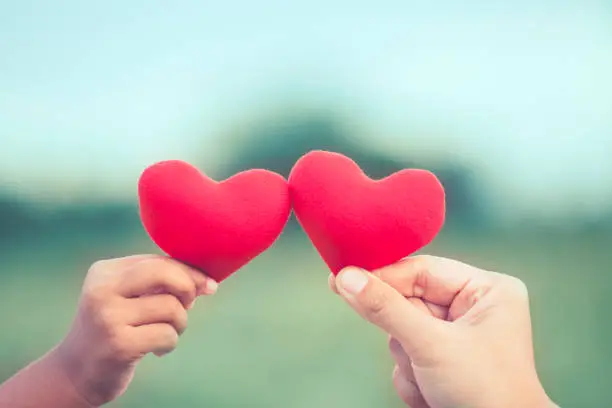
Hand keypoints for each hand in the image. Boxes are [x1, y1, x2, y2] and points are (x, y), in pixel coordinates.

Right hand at [53, 255, 217, 405]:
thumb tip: (206, 281)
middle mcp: (102, 290)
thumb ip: (160, 283)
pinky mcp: (118, 345)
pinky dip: (170, 343)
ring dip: (180, 323)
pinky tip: (157, 351)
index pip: (158, 260)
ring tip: (166, 333)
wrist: (77, 372)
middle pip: (164, 272)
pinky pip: (168, 335)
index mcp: (105, 271)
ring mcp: (107, 317)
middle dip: (188, 287)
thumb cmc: (115, 329)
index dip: (189, 271)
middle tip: (189, 305)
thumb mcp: (128, 297)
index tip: (206, 285)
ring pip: (171, 307)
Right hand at [329, 255, 554, 407]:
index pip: (422, 270)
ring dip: (407, 359)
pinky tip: (431, 392)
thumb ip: (386, 308)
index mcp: (487, 290)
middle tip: (396, 341)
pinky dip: (411, 376)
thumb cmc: (485, 394)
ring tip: (429, 380)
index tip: (342, 277)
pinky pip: (408, 353)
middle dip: (402, 332)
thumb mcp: (430, 345)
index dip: (381, 275)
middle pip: (409, 300)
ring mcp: (459, 337)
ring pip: (404, 330)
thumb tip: (347, 277)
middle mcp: (474, 309)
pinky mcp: (444, 361)